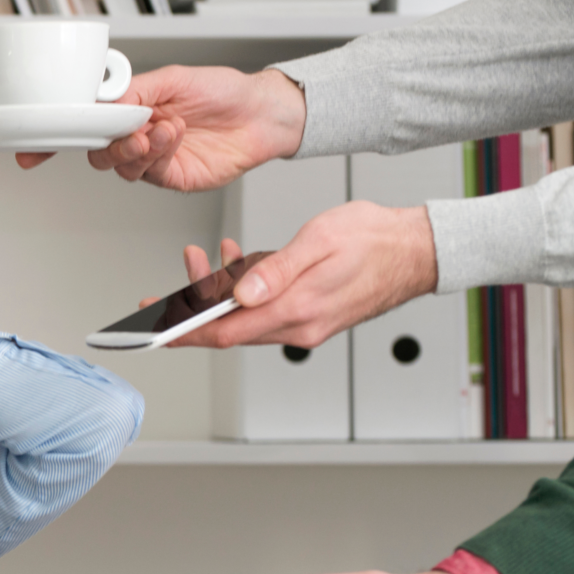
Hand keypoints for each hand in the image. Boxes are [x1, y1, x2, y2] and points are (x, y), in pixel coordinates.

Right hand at [15, 66, 307, 191]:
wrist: (262, 115)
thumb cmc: (225, 92)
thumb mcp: (174, 78)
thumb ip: (134, 92)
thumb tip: (102, 100)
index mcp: (129, 109)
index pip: (84, 124)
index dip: (54, 138)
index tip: (32, 148)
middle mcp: (135, 135)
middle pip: (95, 150)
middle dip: (105, 143)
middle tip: (124, 132)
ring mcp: (150, 158)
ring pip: (118, 165)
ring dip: (133, 150)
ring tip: (158, 132)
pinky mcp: (168, 177)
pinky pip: (147, 173)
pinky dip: (155, 154)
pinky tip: (172, 136)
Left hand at [154, 202, 437, 348]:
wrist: (420, 248)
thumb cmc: (377, 239)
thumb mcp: (319, 241)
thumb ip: (277, 270)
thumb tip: (240, 293)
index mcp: (297, 311)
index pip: (225, 333)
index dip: (183, 333)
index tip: (153, 334)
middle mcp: (300, 326)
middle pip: (227, 329)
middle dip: (191, 309)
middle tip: (161, 296)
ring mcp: (305, 324)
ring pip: (244, 316)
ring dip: (217, 292)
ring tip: (201, 258)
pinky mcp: (309, 314)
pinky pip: (264, 308)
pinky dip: (244, 288)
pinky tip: (237, 262)